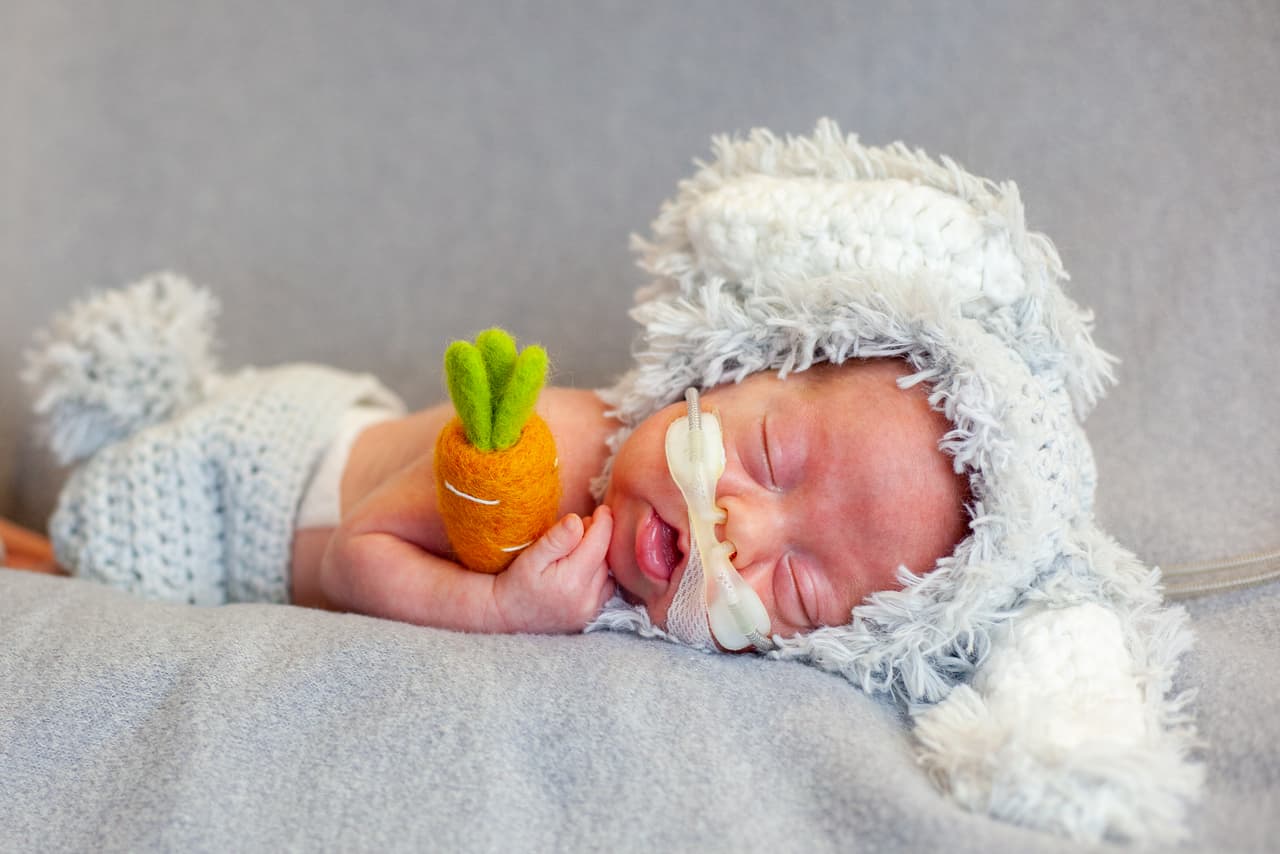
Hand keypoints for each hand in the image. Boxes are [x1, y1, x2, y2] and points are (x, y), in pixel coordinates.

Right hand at [490, 505, 614, 632]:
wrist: (506, 614)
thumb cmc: (516, 582)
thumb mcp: (531, 557)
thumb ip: (556, 539)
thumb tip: (577, 521)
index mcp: (572, 580)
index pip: (599, 543)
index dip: (604, 523)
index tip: (602, 509)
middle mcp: (586, 598)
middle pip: (605, 558)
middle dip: (598, 539)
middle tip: (581, 527)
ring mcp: (589, 610)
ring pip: (608, 574)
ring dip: (599, 557)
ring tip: (579, 548)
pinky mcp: (589, 616)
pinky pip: (606, 589)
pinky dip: (599, 575)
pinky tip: (584, 567)